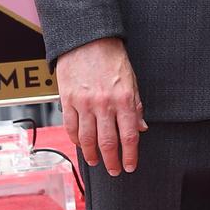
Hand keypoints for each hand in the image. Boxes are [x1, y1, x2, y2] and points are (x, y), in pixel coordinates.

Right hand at [55, 37, 147, 175]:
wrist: (87, 39)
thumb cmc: (111, 56)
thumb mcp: (131, 79)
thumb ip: (136, 105)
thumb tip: (141, 128)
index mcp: (124, 98)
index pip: (129, 135)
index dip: (130, 155)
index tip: (130, 166)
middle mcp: (104, 103)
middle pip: (108, 142)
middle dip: (112, 161)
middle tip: (113, 171)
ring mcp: (84, 103)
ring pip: (87, 140)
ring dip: (92, 155)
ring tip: (96, 161)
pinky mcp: (68, 100)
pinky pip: (71, 127)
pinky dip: (76, 140)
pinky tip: (80, 144)